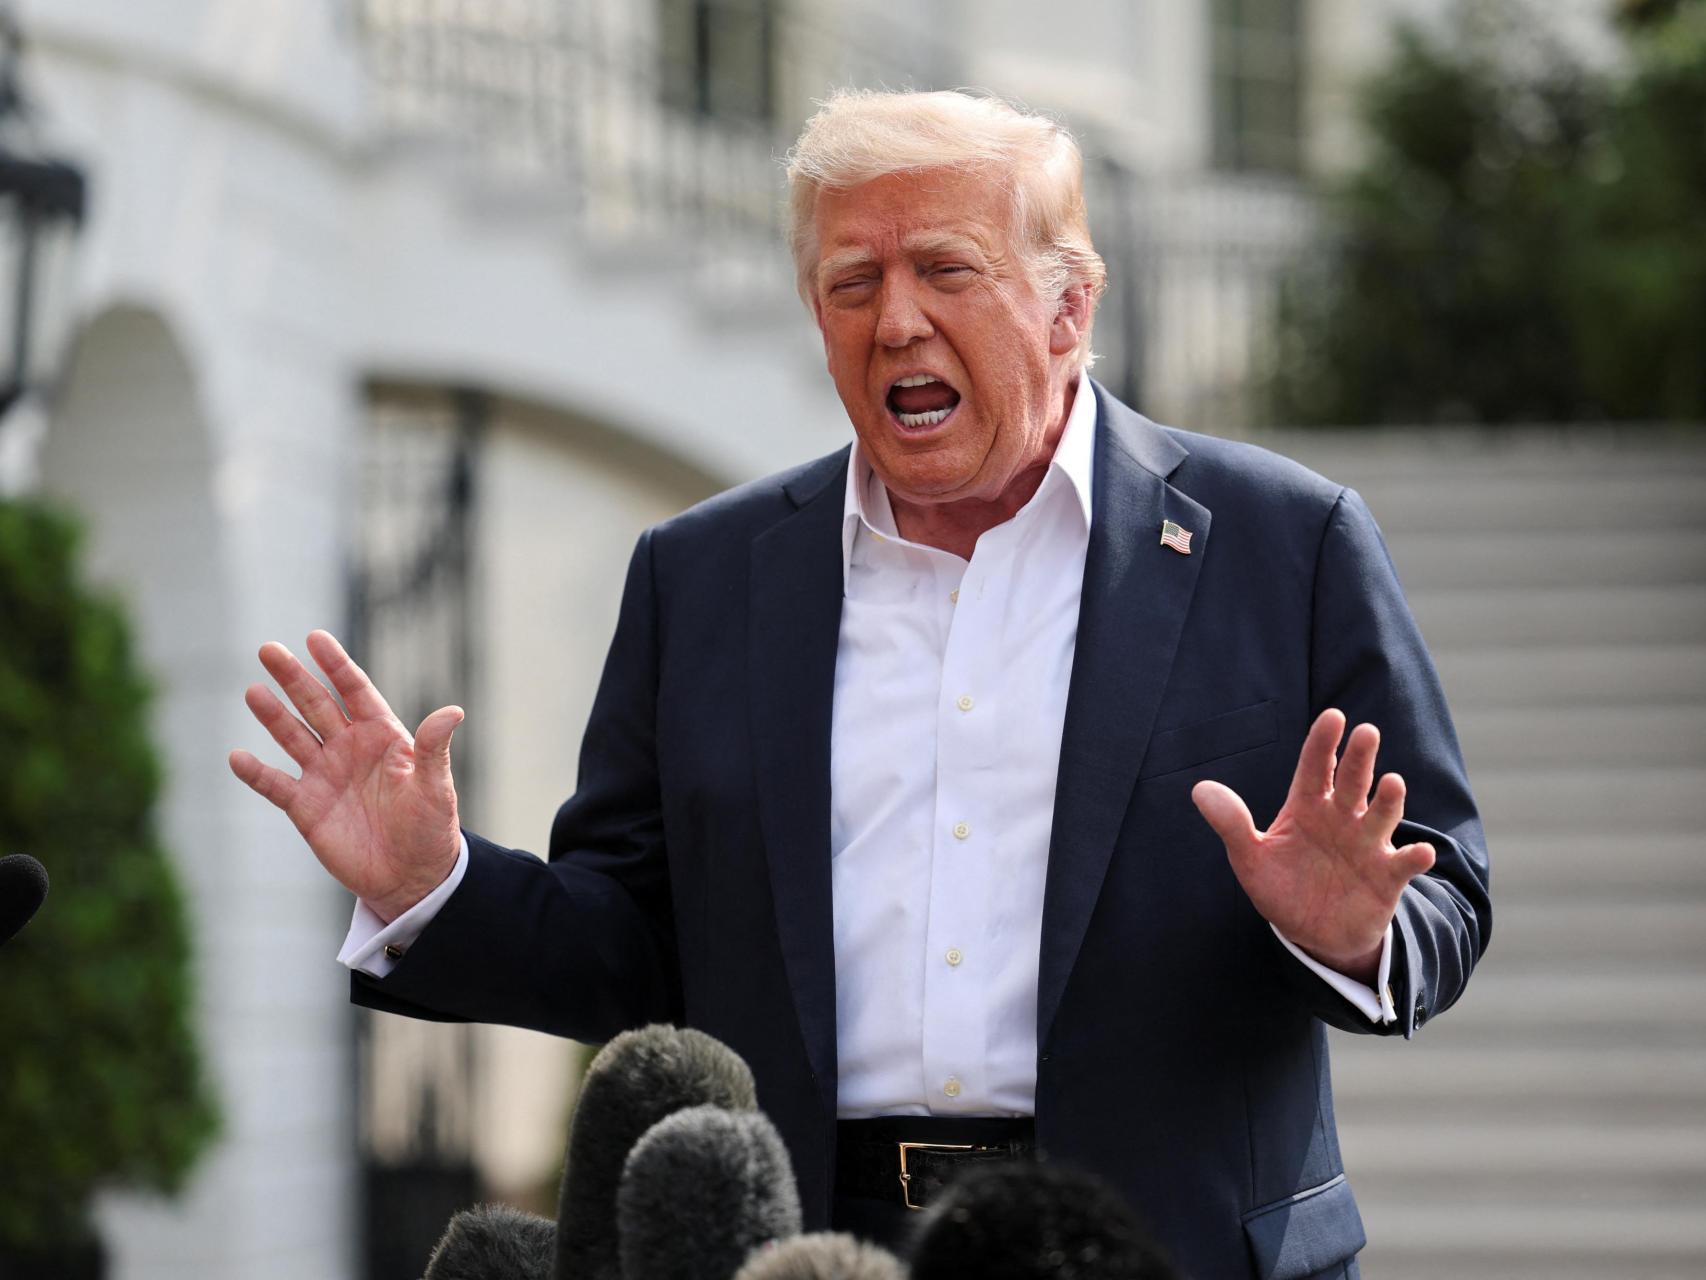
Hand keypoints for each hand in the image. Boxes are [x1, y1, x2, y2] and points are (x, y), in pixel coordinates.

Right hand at [229, 630, 463, 922]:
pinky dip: (256, 773)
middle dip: (294, 678)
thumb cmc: (430, 827)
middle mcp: (349, 748)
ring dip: (273, 715)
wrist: (411, 877)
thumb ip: (434, 748)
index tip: (315, 638)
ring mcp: (324, 775)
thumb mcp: (435, 787)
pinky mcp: (306, 807)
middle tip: (268, 649)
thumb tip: (453, 711)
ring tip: (253, 691)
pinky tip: (238, 758)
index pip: (354, 691)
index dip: (335, 665)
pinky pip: (276, 785)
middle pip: (316, 705)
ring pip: (292, 736)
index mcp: (382, 736)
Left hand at [1191, 708, 1435, 983]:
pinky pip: (1404, 863)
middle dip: (1359, 758)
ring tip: (1392, 782)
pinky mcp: (1387, 877)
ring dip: (1389, 799)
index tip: (1333, 717)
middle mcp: (1342, 818)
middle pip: (1352, 781)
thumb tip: (1200, 790)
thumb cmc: (1282, 888)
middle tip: (1366, 732)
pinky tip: (1420, 851)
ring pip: (1382, 814)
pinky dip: (1415, 857)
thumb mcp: (1250, 859)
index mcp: (1308, 807)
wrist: (1313, 935)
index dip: (1323, 742)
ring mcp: (1367, 845)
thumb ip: (1231, 824)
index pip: (1316, 767)